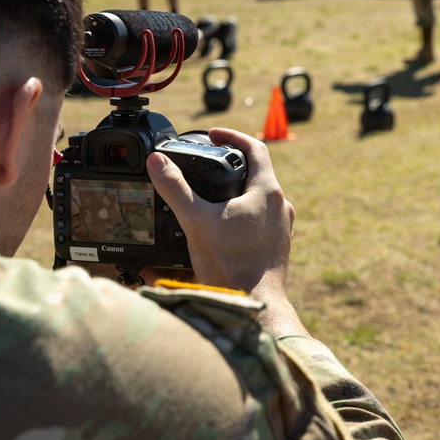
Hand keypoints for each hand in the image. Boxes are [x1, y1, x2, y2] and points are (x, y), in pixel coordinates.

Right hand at [146, 128, 307, 336]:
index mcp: (267, 192)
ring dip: (239, 190)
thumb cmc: (232, 265)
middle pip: (258, 172)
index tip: (213, 134)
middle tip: (208, 161)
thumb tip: (157, 162)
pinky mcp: (277, 246)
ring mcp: (282, 227)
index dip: (232, 136)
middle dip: (233, 163)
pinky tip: (224, 224)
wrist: (255, 305)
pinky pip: (262, 219)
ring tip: (213, 192)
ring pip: (261, 197)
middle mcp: (281, 206)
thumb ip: (175, 189)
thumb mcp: (196, 221)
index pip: (255, 148)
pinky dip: (244, 213)